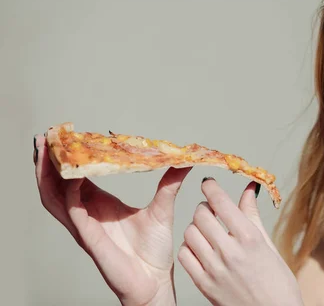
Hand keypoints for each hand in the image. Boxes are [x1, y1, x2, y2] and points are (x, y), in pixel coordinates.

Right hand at [33, 135, 190, 305]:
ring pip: (56, 199)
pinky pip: (75, 214)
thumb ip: (170, 183)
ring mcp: (86, 227)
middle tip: (45, 138)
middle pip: (58, 185)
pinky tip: (74, 178)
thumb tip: (185, 161)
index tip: (64, 136)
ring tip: (46, 152)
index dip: (68, 158)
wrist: (155, 280)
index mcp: (100, 205)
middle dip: (49, 162)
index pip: (76, 177)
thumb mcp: (162, 208)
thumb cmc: (154, 250)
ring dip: (48, 176)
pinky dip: (71, 195)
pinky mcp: (91, 240)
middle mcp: (88, 214)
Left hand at [178, 178, 302, 305]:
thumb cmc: (278, 283)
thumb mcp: (268, 245)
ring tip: (206, 230)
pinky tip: (200, 248)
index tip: (208, 183)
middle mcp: (230, 251)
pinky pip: (185, 256)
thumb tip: (249, 190)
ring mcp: (215, 269)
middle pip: (201, 215)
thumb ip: (252, 215)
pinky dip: (189, 247)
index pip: (221, 202)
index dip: (211, 187)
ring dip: (195, 227)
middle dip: (204, 207)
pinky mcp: (204, 285)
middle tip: (211, 209)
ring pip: (189, 233)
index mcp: (249, 238)